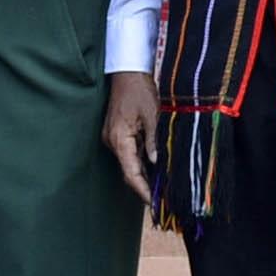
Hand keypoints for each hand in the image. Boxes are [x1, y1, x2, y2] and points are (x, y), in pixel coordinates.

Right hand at [102, 70, 161, 206]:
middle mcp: (113, 141)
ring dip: (144, 175)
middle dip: (144, 186)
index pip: (130, 172)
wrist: (127, 71)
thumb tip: (158, 163)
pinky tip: (156, 170)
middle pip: (129, 171)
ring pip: (130, 163)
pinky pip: (130, 153)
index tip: (154, 204)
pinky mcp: (118, 133)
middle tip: (163, 201)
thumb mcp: (152, 115)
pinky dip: (142, 163)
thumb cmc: (140, 89)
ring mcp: (114, 138)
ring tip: (162, 190)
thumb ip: (154, 141)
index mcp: (119, 138)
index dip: (142, 190)